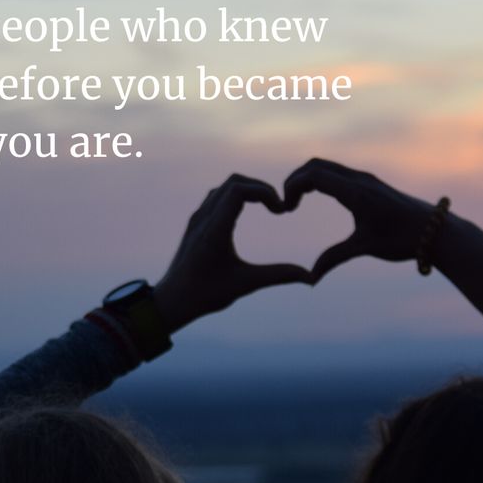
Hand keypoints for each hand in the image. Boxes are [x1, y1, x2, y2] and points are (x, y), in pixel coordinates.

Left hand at [154, 174, 310, 332]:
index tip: (280, 210)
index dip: (264, 191)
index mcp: (214, 230)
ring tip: (266, 207)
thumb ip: (278, 276)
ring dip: (248, 190)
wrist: (172, 301)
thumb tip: (310, 277)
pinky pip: (217, 197)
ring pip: (224, 187)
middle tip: (277, 206)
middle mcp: (203, 218)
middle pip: (234, 181)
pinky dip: (236, 196)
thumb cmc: (206, 294)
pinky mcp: (196, 222)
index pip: (239, 190)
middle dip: (260, 188)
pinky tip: (247, 214)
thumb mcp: (246, 284)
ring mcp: (198, 218)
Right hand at [283, 159, 440, 282]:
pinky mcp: (370, 184)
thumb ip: (334, 258)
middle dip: (295, 181)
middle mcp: (359, 179)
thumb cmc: (403, 239)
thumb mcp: (365, 248)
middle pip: (316, 165)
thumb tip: (310, 279)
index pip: (314, 176)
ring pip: (326, 167)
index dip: (292, 187)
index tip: (285, 209)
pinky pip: (337, 173)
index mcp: (356, 192)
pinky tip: (316, 199)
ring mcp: (365, 179)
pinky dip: (319, 180)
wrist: (435, 230)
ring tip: (295, 202)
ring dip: (306, 179)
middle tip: (286, 204)